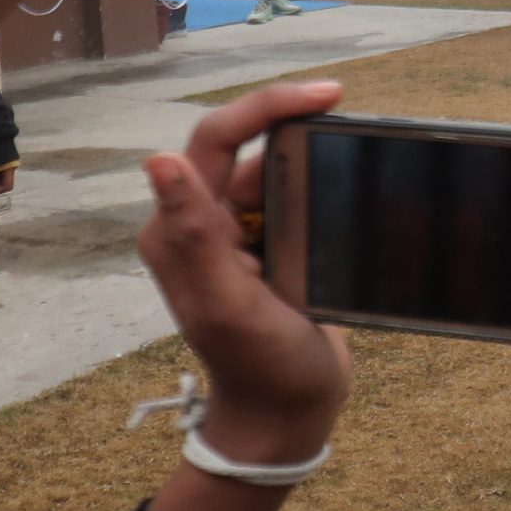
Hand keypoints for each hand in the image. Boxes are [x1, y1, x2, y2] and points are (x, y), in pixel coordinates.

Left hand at [139, 81, 353, 510]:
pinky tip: (350, 208)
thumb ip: (193, 235)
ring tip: (351, 199)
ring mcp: (236, 238)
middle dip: (300, 141)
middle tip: (352, 141)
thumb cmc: (258, 367)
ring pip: (279, 175)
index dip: (267, 106)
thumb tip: (158, 161)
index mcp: (179, 229)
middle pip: (252, 150)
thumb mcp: (226, 304)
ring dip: (316, 175)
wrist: (285, 417)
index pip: (215, 139)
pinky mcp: (269, 250)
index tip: (328, 93)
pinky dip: (323, 199)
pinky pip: (295, 202)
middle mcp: (200, 225)